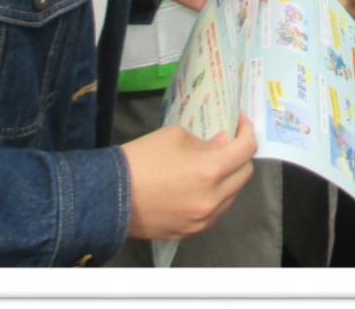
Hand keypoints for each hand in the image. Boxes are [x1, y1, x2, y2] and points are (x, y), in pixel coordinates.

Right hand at [122, 115, 256, 240]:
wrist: (108, 197)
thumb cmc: (141, 159)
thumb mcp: (175, 136)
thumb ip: (205, 141)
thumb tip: (223, 144)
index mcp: (210, 170)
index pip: (247, 150)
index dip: (247, 131)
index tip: (239, 122)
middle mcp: (212, 199)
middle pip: (244, 174)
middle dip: (240, 155)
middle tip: (225, 142)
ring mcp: (203, 219)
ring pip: (232, 195)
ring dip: (228, 177)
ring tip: (211, 165)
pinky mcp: (191, 232)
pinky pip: (215, 211)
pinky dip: (214, 196)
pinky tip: (198, 185)